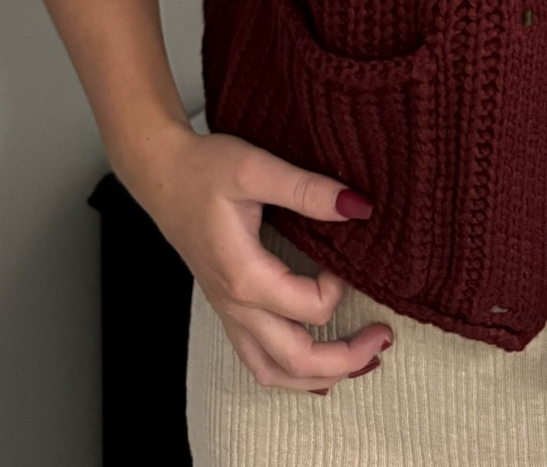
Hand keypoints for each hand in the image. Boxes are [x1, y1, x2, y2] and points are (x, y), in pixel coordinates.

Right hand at [124, 121, 394, 392]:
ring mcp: (230, 312)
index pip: (310, 308)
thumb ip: (307, 190)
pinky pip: (258, 359)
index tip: (345, 257)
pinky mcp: (228, 308)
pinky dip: (290, 371)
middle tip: (384, 338)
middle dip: (345, 359)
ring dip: (318, 376)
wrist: (162, 175)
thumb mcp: (257, 169)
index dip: (340, 287)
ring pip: (273, 371)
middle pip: (295, 360)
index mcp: (246, 277)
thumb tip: (358, 206)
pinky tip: (314, 366)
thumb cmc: (205, 169)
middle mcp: (237, 306)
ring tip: (359, 364)